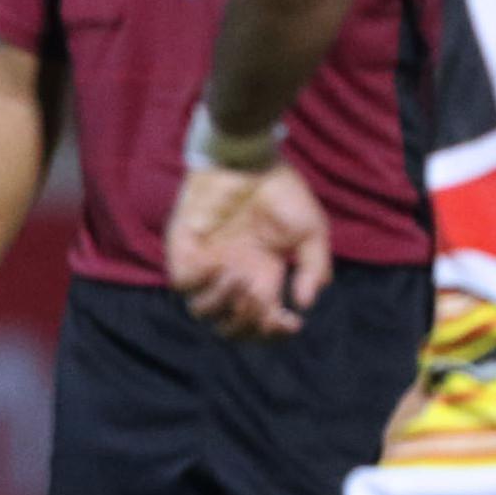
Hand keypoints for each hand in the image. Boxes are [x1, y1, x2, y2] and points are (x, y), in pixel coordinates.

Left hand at [167, 161, 330, 340]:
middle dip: (249, 327)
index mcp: (263, 277)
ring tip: (243, 278)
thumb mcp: (311, 232)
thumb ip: (313, 268)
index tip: (292, 323)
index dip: (275, 332)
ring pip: (202, 312)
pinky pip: (182, 284)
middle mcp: (233, 278)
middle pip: (230, 327)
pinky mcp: (184, 252)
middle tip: (265, 305)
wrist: (250, 161)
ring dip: (226, 305)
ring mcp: (207, 267)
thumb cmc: (281, 192)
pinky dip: (202, 283)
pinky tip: (219, 265)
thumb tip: (304, 304)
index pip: (262, 321)